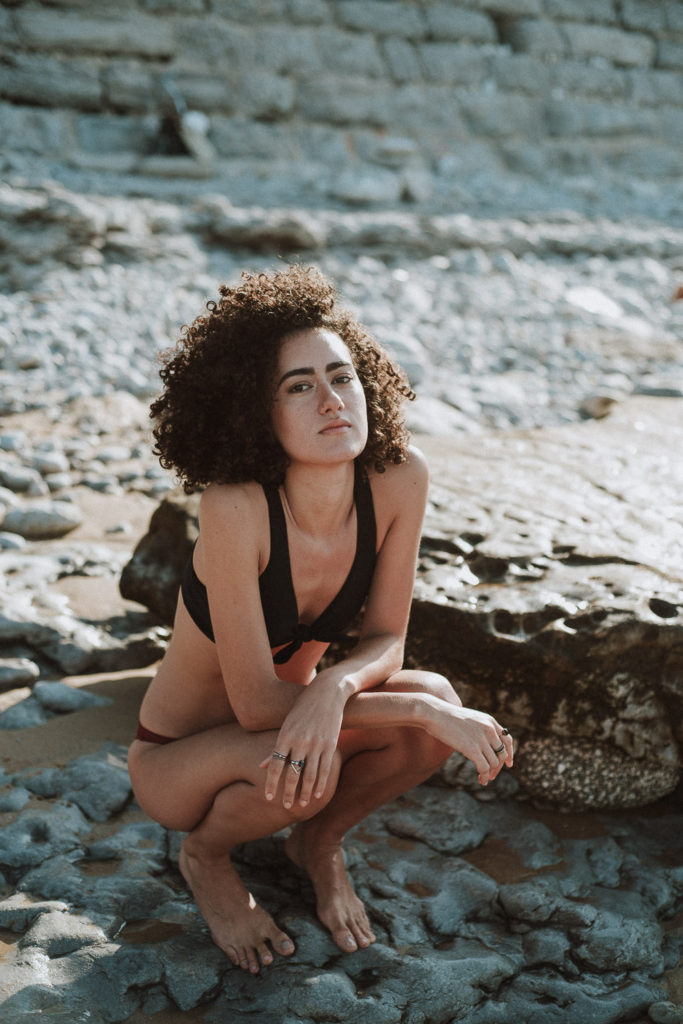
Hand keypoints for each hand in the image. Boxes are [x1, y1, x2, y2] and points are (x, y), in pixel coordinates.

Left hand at [260, 681, 343, 808]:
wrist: (326, 693)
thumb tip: (261, 766)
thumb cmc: (302, 709)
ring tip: (301, 804)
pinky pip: (325, 769)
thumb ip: (275, 747)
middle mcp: (300, 741)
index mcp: (285, 736)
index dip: (271, 783)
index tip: (268, 798)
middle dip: (288, 792)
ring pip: (310, 775)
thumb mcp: (286, 725)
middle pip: (292, 773)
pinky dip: (321, 784)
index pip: (275, 765)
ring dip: (305, 792)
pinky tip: (317, 795)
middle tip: (286, 807)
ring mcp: (316, 743)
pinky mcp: (330, 744)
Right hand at [422, 699, 513, 785]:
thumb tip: (485, 745)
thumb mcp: (470, 719)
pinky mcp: (472, 748)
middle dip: (498, 767)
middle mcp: (489, 729)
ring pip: (494, 763)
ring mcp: (481, 739)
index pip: (508, 740)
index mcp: (490, 721)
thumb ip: (480, 729)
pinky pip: (484, 767)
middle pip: (502, 754)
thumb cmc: (447, 717)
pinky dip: (484, 776)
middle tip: (491, 776)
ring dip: (490, 774)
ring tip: (484, 779)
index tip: (509, 764)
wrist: (434, 713)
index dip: (510, 754)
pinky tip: (480, 780)